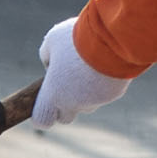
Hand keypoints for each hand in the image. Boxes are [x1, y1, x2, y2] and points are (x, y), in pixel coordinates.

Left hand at [30, 16, 132, 130]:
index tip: (44, 101)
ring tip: (87, 67)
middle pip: (66, 116)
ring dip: (85, 93)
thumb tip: (50, 64)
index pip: (42, 120)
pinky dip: (102, 83)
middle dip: (65, 104)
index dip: (42, 113)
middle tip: (67, 82)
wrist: (112, 37)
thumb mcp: (52, 40)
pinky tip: (104, 63)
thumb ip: (47, 55)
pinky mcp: (114, 94)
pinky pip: (104, 92)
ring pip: (87, 104)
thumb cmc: (76, 38)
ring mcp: (96, 101)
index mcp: (53, 93)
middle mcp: (74, 103)